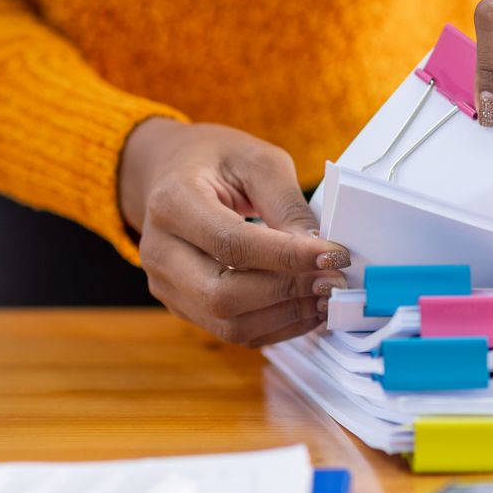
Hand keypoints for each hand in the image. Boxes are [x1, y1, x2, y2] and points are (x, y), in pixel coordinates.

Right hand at [118, 119, 349, 346]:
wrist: (170, 172)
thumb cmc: (216, 160)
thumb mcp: (257, 161)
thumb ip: (288, 206)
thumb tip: (320, 252)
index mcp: (172, 202)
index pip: (232, 244)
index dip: (288, 257)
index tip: (334, 255)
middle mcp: (159, 250)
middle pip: (223, 295)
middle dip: (287, 291)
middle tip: (334, 279)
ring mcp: (165, 284)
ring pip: (229, 324)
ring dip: (286, 316)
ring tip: (325, 296)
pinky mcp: (181, 305)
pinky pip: (232, 332)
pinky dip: (275, 326)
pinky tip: (304, 307)